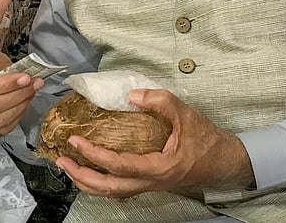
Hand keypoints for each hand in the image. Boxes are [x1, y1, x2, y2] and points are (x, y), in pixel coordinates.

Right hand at [0, 51, 43, 134]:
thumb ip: (3, 65)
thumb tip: (22, 74)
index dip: (6, 84)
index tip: (26, 78)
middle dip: (18, 94)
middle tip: (34, 84)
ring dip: (20, 106)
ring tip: (31, 92)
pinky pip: (3, 129)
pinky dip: (17, 117)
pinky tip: (24, 104)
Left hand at [56, 89, 254, 197]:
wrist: (224, 161)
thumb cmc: (207, 140)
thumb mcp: (186, 114)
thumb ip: (161, 101)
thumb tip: (131, 94)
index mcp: (158, 168)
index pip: (118, 166)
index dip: (94, 155)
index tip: (76, 141)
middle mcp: (151, 182)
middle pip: (108, 188)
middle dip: (82, 176)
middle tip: (61, 160)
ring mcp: (149, 186)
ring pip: (112, 192)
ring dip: (87, 182)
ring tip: (68, 167)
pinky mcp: (149, 183)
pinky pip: (119, 188)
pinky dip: (100, 181)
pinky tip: (89, 170)